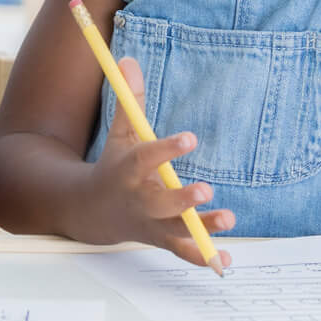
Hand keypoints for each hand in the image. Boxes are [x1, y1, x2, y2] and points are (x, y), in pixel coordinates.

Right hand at [87, 56, 234, 269]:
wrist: (93, 211)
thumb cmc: (114, 166)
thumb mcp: (122, 132)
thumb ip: (129, 99)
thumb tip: (128, 60)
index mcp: (129, 170)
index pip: (147, 159)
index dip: (167, 149)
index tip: (190, 138)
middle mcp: (141, 199)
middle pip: (161, 202)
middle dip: (183, 198)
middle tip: (206, 189)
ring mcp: (153, 223)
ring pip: (177, 230)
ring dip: (201, 228)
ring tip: (228, 218)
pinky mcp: (164, 239)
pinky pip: (184, 252)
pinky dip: (203, 257)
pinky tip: (224, 260)